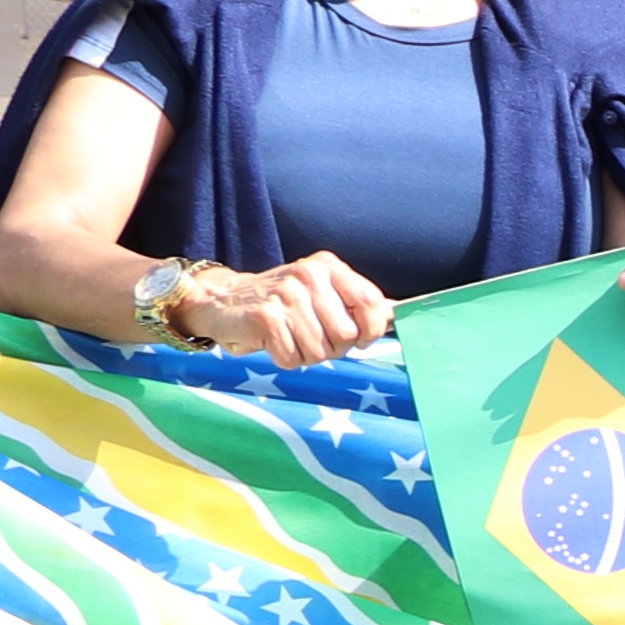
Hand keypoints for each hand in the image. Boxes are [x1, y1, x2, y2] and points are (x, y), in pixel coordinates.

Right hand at [195, 250, 394, 365]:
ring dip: (306, 354)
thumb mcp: (323, 293)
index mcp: (329, 267)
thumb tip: (401, 313)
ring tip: (290, 337)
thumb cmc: (282, 303)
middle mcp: (310, 275)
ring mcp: (287, 294)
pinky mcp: (266, 317)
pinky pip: (293, 357)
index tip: (357, 337)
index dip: (370, 331)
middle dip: (333, 347)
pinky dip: (285, 358)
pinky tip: (273, 341)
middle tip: (309, 334)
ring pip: (321, 351)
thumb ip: (360, 304)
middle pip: (348, 336)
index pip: (373, 305)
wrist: (223, 300)